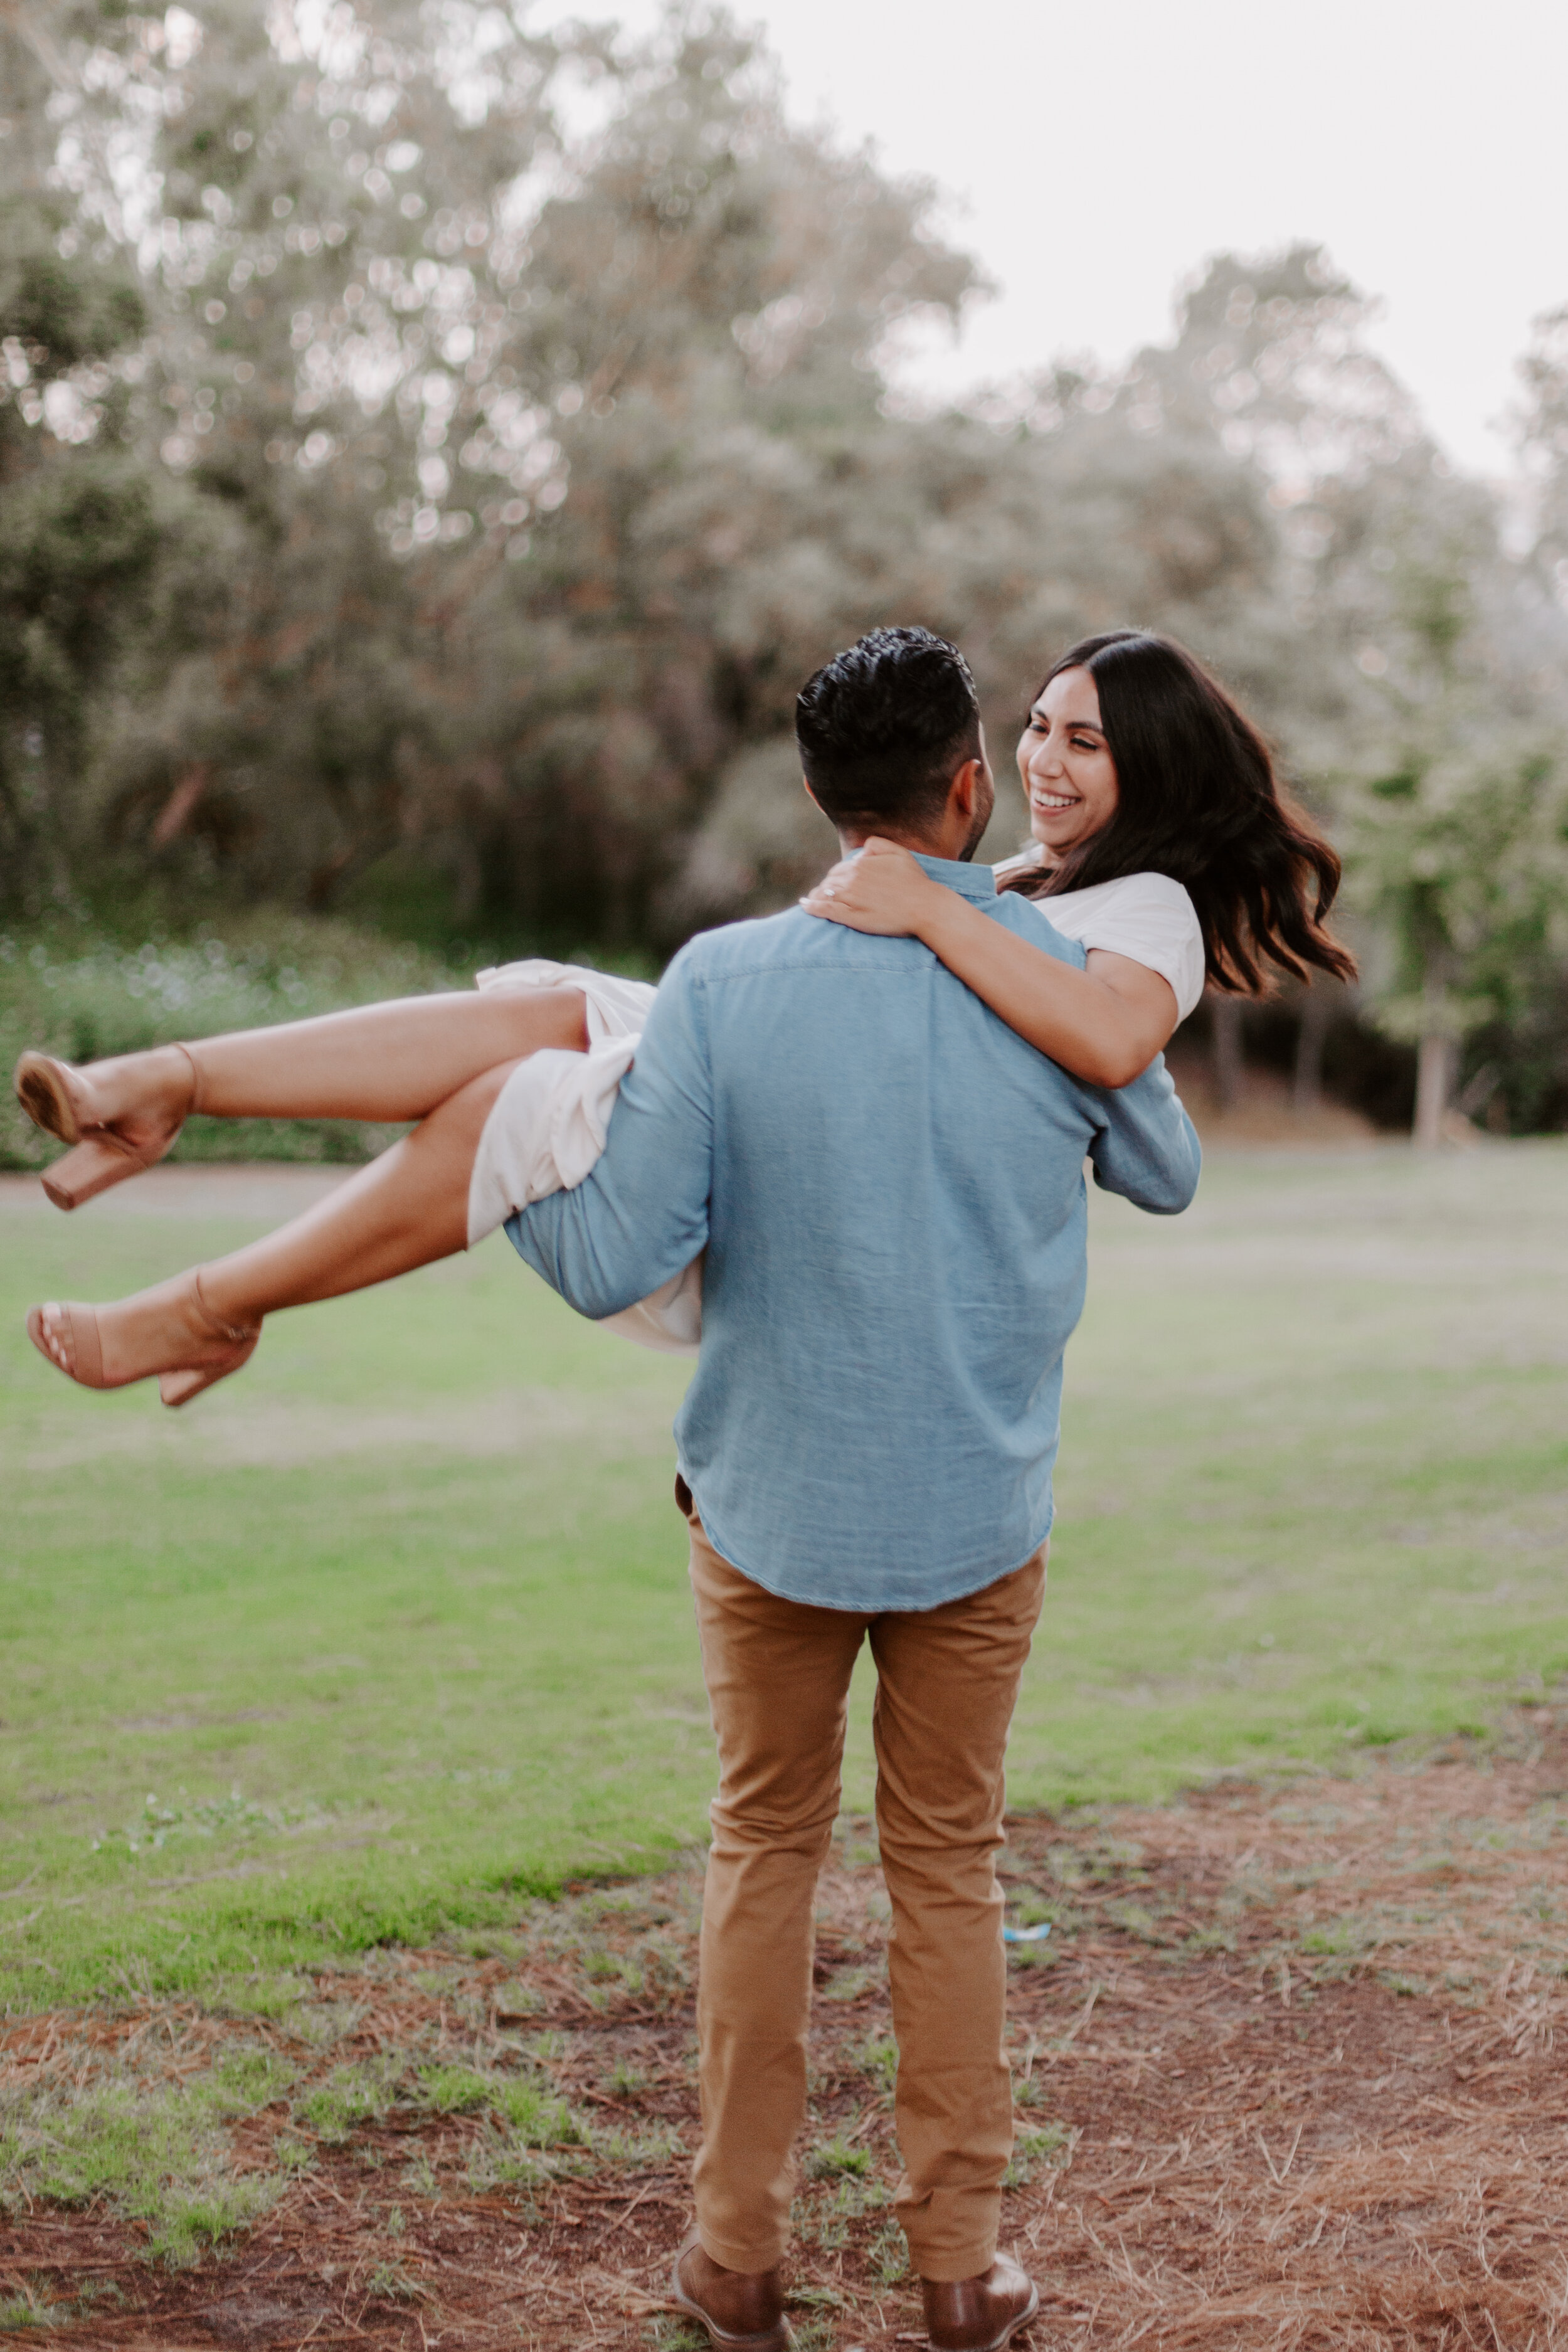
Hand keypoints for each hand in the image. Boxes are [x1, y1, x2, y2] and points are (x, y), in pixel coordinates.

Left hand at [800, 837, 942, 936]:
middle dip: (826, 885)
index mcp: (862, 863)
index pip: (840, 868)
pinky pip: (824, 909)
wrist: (925, 907)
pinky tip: (805, 906)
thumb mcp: (899, 853)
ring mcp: (850, 897)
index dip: (837, 876)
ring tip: (811, 900)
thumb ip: (878, 844)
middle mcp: (852, 878)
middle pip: (830, 880)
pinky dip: (812, 906)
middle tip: (824, 893)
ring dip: (816, 895)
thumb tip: (861, 850)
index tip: (837, 883)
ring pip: (824, 893)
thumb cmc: (915, 882)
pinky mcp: (850, 915)